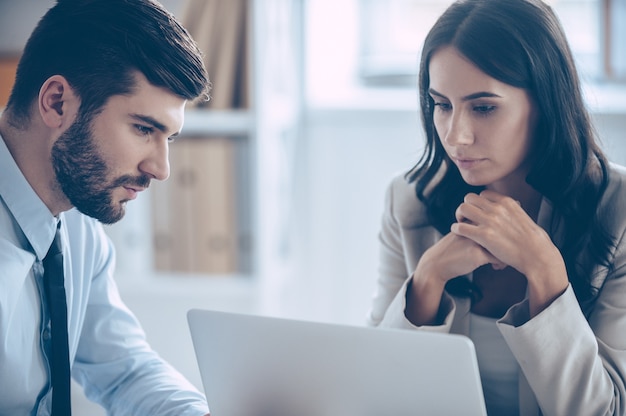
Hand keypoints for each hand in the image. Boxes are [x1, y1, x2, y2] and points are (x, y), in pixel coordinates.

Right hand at [407, 226, 502, 324]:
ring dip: (506, 254)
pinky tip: (496, 267)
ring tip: (502, 261)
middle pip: (504, 231)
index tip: (505, 242)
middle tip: (507, 252)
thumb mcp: (463, 233)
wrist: (436, 263)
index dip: (505, 232)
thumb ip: (476, 228)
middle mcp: (476, 227)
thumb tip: (495, 229)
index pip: (497, 220)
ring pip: (504, 245)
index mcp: (473, 220)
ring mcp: (477, 240)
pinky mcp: (477, 254)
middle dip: (509, 243)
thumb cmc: (451, 249)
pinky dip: (500, 263)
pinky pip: (498, 258)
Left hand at [450, 190, 567, 315]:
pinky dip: (456, 228)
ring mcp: (490, 221)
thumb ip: (512, 210)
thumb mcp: (523, 217)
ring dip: (459, 216)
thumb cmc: (533, 241)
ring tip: (461, 224)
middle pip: (469, 198)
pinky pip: (462, 227)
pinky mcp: (484, 236)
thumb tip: (511, 207)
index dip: (478, 203)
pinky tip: (457, 232)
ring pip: (463, 209)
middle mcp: (497, 209)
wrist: (537, 255)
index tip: (477, 211)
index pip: (483, 194)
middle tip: (465, 217)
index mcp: (507, 202)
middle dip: (466, 207)